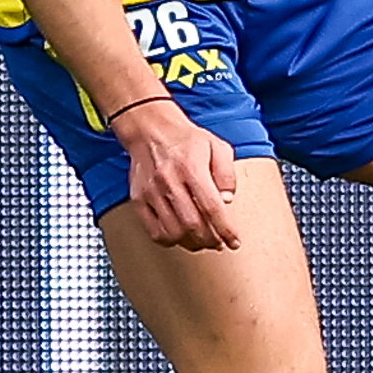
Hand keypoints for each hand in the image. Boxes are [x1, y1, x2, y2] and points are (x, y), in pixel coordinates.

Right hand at [118, 98, 240, 251]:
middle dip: (210, 240)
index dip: (226, 230)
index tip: (234, 242)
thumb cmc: (185, 139)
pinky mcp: (139, 199)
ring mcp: (151, 192)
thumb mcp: (217, 147)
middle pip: (192, 225)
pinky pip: (153, 231)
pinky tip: (181, 236)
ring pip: (173, 232)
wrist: (151, 129)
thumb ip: (227, 174)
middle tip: (219, 243)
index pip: (212, 207)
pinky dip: (170, 240)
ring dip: (191, 244)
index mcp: (191, 167)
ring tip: (201, 241)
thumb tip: (227, 199)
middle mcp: (169, 181)